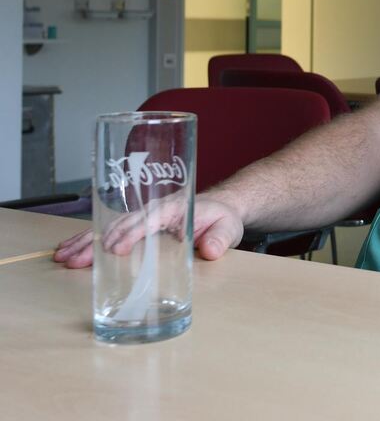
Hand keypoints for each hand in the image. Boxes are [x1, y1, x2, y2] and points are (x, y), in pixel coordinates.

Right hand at [53, 194, 245, 268]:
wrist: (221, 206)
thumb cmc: (222, 217)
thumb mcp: (229, 227)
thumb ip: (221, 238)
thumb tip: (210, 250)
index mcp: (174, 207)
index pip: (149, 219)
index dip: (131, 233)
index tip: (115, 249)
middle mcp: (153, 208)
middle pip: (121, 224)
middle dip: (97, 242)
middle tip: (76, 260)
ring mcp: (143, 216)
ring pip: (109, 227)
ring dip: (85, 242)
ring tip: (63, 258)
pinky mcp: (137, 225)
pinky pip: (109, 231)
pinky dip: (89, 240)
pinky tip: (70, 250)